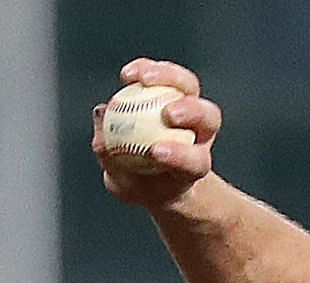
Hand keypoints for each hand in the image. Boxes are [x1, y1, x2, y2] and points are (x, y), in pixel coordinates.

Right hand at [93, 59, 220, 208]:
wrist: (153, 174)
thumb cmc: (143, 186)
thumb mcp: (125, 186)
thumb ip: (114, 164)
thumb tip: (101, 131)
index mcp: (196, 166)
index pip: (196, 161)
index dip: (181, 156)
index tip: (154, 152)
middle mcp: (199, 135)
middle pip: (208, 116)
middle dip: (191, 112)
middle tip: (166, 114)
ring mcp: (189, 108)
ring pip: (188, 85)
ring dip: (167, 77)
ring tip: (139, 79)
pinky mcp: (173, 88)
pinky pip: (164, 73)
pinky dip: (146, 69)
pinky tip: (127, 75)